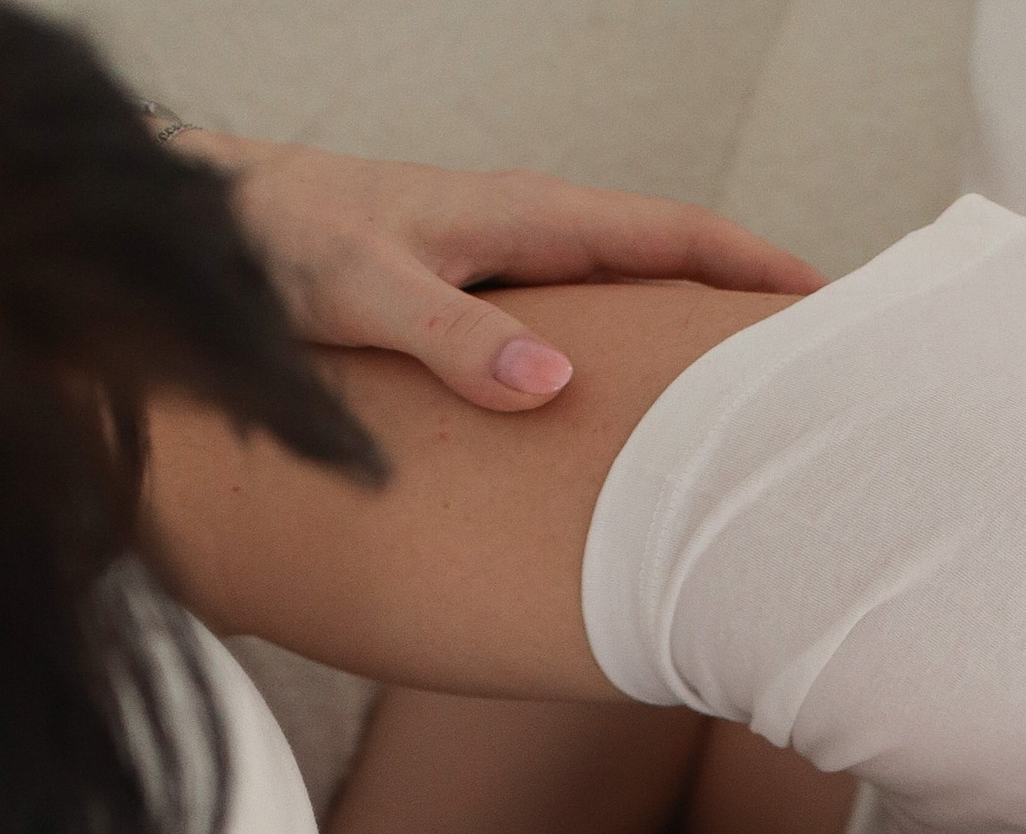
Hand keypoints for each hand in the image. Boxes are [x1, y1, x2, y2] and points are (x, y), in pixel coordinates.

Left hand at [182, 139, 819, 408]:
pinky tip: (627, 423)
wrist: (197, 227)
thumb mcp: (363, 292)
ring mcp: (495, 272)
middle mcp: (517, 237)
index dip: (750, 264)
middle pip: (661, 267)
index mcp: (517, 216)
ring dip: (682, 344)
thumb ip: (453, 339)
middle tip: (819, 368)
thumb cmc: (269, 242)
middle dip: (741, 307)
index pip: (666, 231)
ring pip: (619, 304)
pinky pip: (570, 335)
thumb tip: (551, 385)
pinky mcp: (465, 309)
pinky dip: (617, 368)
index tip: (827, 302)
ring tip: (745, 409)